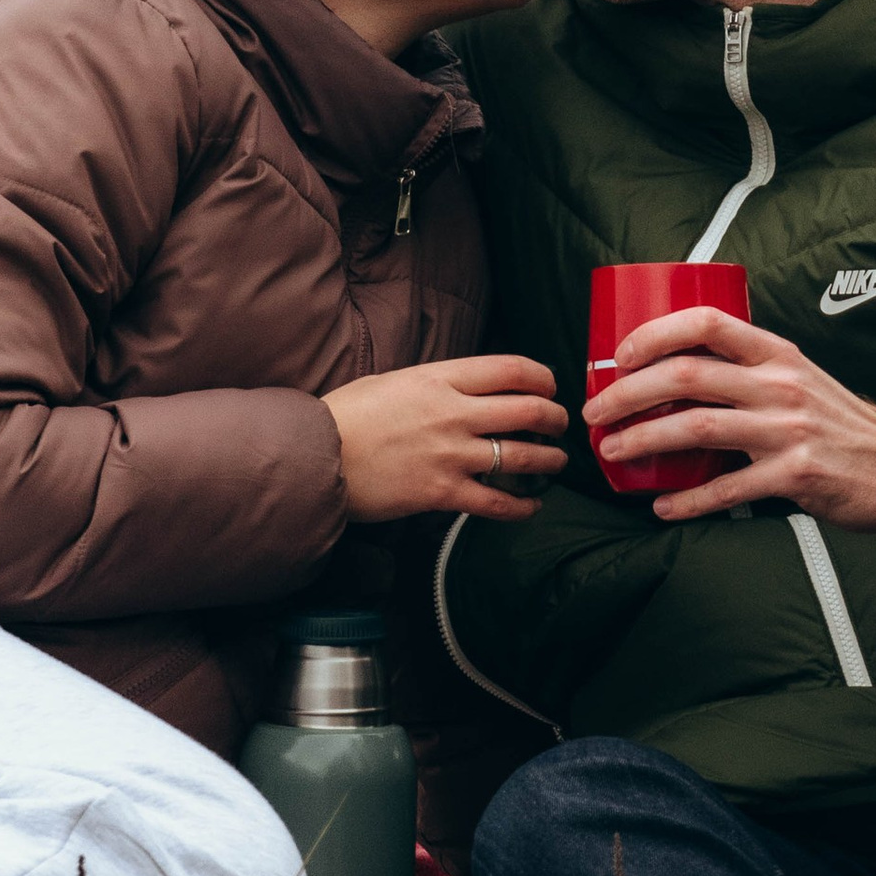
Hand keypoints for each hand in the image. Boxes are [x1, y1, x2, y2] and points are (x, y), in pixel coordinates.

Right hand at [324, 356, 567, 522]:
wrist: (315, 458)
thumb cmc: (346, 417)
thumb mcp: (391, 381)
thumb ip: (433, 383)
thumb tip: (463, 389)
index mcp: (439, 378)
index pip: (511, 369)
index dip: (543, 376)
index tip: (550, 385)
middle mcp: (453, 413)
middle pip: (529, 409)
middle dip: (556, 417)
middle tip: (560, 423)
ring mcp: (451, 454)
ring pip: (524, 456)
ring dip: (550, 459)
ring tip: (556, 462)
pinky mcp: (443, 494)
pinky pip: (499, 503)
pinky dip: (524, 506)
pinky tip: (532, 505)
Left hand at [583, 305, 875, 528]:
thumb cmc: (838, 425)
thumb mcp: (798, 378)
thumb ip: (749, 372)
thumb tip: (676, 376)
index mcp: (777, 354)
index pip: (706, 323)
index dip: (655, 334)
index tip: (619, 356)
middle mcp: (780, 384)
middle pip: (686, 375)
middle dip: (628, 393)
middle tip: (597, 411)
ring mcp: (787, 429)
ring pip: (696, 427)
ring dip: (643, 439)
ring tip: (613, 451)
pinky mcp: (794, 475)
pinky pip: (727, 488)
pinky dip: (688, 500)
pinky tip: (662, 507)